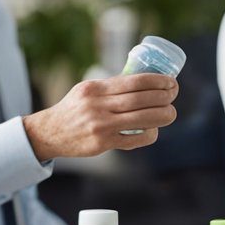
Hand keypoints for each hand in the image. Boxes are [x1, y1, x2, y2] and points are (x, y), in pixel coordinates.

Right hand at [23, 74, 178, 159]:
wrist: (49, 133)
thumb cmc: (74, 109)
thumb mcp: (87, 91)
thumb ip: (112, 88)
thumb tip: (145, 82)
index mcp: (95, 89)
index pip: (133, 81)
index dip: (157, 81)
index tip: (170, 81)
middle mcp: (97, 105)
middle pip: (139, 99)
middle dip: (163, 97)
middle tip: (174, 95)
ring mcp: (100, 125)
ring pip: (140, 119)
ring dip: (161, 116)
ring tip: (171, 113)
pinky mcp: (102, 143)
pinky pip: (133, 139)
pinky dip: (148, 135)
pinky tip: (154, 131)